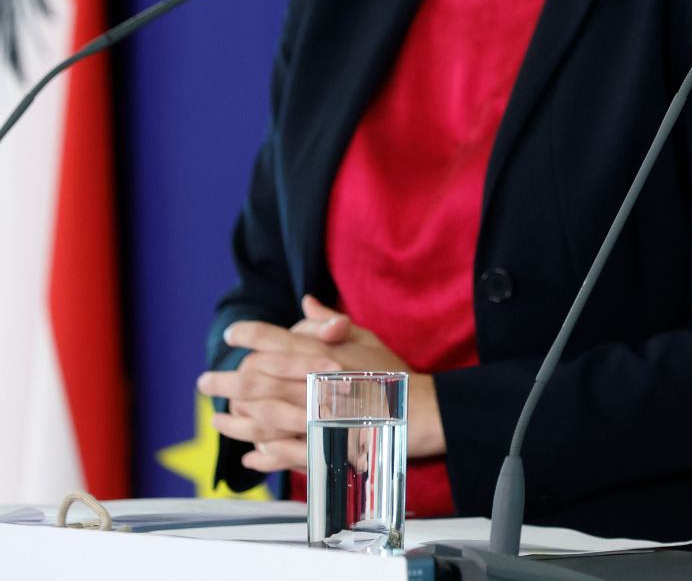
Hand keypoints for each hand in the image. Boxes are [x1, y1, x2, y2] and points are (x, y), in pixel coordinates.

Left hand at [199, 297, 444, 469]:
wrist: (418, 413)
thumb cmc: (394, 376)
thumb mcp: (367, 340)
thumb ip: (332, 324)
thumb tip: (307, 303)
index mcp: (323, 355)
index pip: (275, 340)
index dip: (249, 334)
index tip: (232, 335)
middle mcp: (311, 384)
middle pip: (256, 380)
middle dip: (225, 381)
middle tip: (204, 383)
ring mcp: (312, 417)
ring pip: (260, 419)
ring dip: (234, 421)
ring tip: (217, 420)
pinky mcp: (319, 446)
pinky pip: (280, 452)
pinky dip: (262, 456)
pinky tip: (250, 456)